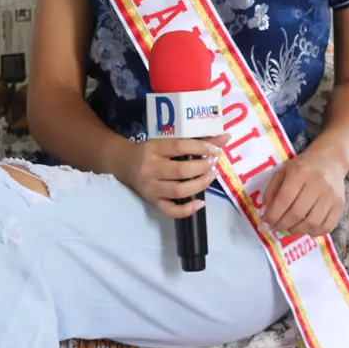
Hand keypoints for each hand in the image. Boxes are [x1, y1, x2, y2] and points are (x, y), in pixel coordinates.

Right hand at [114, 134, 228, 218]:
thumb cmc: (148, 151)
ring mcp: (151, 187)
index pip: (179, 146)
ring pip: (179, 190)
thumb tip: (225, 137)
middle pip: (181, 171)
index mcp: (152, 149)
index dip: (200, 148)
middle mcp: (150, 168)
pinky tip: (201, 203)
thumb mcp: (164, 141)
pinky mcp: (153, 201)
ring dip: (200, 184)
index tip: (215, 150)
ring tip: (210, 176)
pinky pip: (171, 210)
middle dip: (202, 167)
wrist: (123, 164)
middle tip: (213, 163)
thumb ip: (194, 140)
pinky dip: (187, 209)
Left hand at [259, 148, 346, 237]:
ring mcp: (331, 196)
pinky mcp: (340, 206)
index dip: (273, 215)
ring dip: (297, 230)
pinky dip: (314, 232)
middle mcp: (317, 184)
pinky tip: (305, 228)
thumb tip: (265, 214)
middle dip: (282, 225)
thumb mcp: (282, 172)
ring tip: (289, 228)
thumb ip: (271, 191)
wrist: (330, 160)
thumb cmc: (302, 167)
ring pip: (312, 222)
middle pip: (298, 213)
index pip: (284, 199)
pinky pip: (327, 226)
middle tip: (275, 227)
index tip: (264, 224)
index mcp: (299, 172)